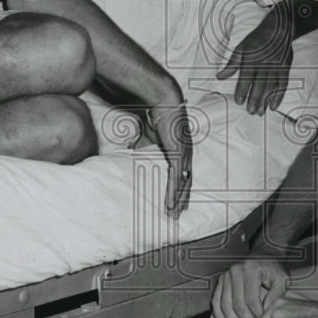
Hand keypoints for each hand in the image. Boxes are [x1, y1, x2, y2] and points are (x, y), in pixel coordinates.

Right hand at [145, 102, 192, 218]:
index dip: (181, 187)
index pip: (182, 173)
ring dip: (178, 201)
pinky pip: (175, 179)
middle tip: (178, 215)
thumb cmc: (157, 116)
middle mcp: (186, 155)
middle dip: (182, 199)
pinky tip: (169, 205)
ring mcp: (184, 156)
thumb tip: (131, 151)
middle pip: (186, 182)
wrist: (164, 102)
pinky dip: (173, 193)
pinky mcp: (178, 155)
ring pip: (182, 184)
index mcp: (181, 150)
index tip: (179, 200)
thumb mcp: (148, 136)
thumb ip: (143, 146)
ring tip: (174, 215)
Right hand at [211, 259, 289, 317]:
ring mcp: (226, 275)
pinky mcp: (221, 281)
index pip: (251, 299)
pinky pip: (216, 301)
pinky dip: (219, 316)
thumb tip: (267, 316)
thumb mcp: (282, 279)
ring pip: (225, 305)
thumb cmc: (274, 267)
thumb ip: (276, 296)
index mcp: (250, 268)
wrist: (264, 253)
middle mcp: (235, 270)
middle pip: (237, 304)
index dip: (257, 315)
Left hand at [217, 12, 293, 114]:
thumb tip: (219, 76)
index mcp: (251, 59)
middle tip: (251, 111)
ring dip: (265, 100)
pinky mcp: (284, 69)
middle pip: (259, 84)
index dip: (242, 90)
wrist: (277, 30)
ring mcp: (276, 67)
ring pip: (270, 86)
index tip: (239, 101)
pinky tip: (273, 106)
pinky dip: (279, 96)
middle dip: (254, 99)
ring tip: (260, 112)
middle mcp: (264, 64)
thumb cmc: (256, 40)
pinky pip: (282, 84)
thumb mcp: (241, 48)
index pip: (246, 77)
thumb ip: (232, 64)